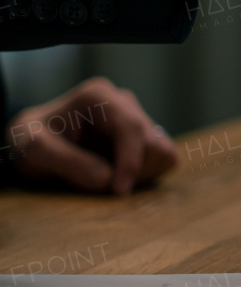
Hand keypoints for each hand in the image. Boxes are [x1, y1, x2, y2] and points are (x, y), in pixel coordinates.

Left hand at [7, 77, 177, 193]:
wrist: (34, 138)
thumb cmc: (30, 140)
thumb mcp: (35, 151)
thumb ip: (68, 163)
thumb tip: (108, 179)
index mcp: (98, 96)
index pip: (131, 127)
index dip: (131, 161)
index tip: (119, 190)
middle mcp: (124, 101)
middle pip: (152, 141)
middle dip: (133, 170)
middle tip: (105, 187)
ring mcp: (137, 116)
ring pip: (163, 150)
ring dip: (142, 173)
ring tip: (110, 179)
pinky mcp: (145, 134)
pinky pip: (164, 157)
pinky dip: (147, 173)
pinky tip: (119, 174)